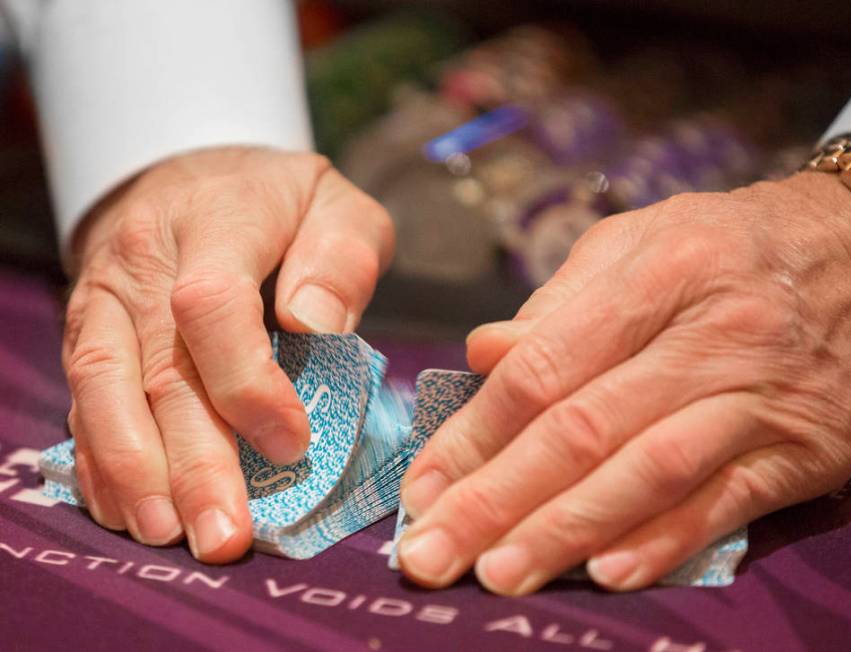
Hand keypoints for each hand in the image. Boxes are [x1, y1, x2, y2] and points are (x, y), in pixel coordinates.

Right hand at [63, 147, 392, 561]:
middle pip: (158, 369)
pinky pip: (82, 401)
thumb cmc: (279, 202)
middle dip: (193, 462)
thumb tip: (316, 324)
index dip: (247, 382)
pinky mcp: (88, 333)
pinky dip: (102, 461)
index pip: (211, 306)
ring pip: (104, 392)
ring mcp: (104, 301)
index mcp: (213, 222)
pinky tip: (129, 511)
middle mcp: (143, 263)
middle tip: (225, 537)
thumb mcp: (335, 204)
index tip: (292, 443)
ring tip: (170, 535)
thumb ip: (341, 257)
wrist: (192, 177)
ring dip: (136, 473)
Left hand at [397, 172, 850, 593]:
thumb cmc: (738, 245)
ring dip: (565, 531)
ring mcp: (761, 397)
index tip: (422, 487)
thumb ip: (562, 301)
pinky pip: (728, 503)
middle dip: (497, 499)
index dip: (475, 433)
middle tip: (429, 553)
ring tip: (497, 574)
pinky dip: (666, 541)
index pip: (545, 366)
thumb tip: (483, 354)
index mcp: (657, 273)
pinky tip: (606, 573)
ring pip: (648, 472)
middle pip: (583, 429)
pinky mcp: (806, 450)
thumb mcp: (646, 241)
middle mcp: (709, 336)